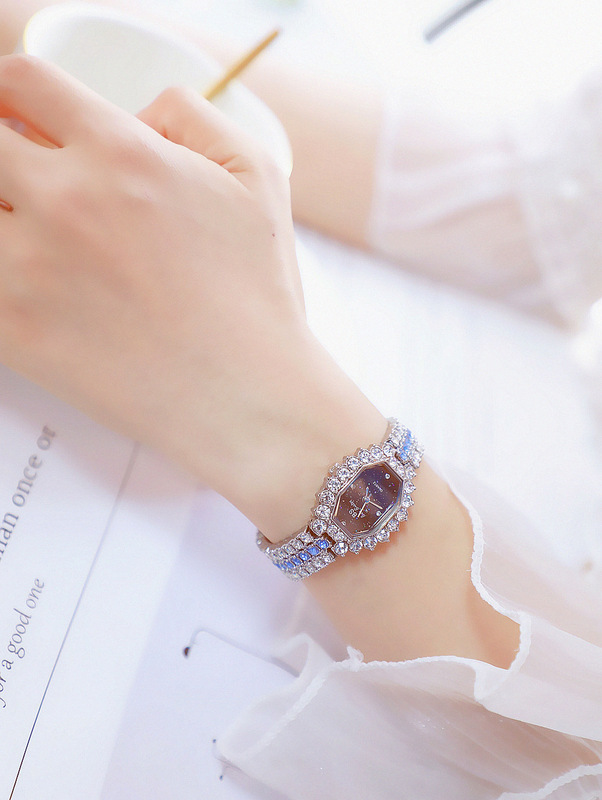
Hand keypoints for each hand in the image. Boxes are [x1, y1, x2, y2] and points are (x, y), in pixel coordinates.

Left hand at [0, 54, 384, 538]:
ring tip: (37, 238)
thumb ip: (192, 115)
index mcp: (122, 153)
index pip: (21, 81)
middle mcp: (67, 200)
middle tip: (27, 182)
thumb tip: (137, 111)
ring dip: (3, 215)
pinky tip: (31, 283)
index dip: (16, 94)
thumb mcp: (257, 176)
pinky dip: (0, 272)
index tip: (24, 119)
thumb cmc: (256, 297)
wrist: (247, 396)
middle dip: (2, 152)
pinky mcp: (13, 330)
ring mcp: (29, 268)